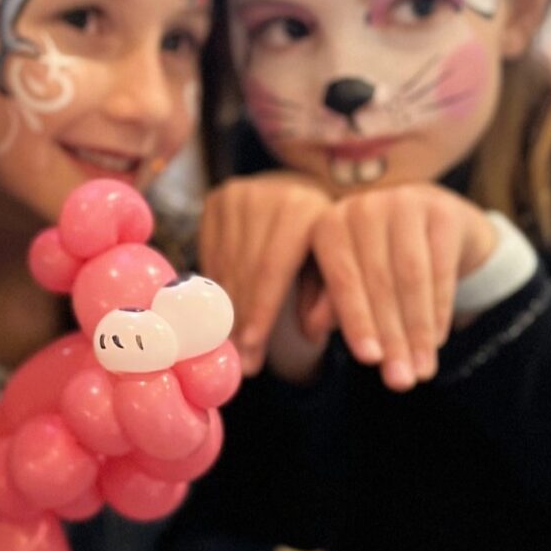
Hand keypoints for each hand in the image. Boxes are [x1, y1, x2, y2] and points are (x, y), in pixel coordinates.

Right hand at [200, 173, 332, 374]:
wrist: (306, 191)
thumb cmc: (326, 241)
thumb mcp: (339, 265)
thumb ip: (329, 297)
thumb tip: (312, 334)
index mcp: (305, 209)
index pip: (273, 269)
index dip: (261, 309)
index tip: (250, 346)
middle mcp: (268, 195)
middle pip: (246, 268)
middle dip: (243, 318)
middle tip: (241, 359)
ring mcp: (239, 195)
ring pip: (226, 263)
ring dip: (226, 307)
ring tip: (230, 343)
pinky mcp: (218, 199)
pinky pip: (211, 253)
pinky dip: (216, 285)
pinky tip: (223, 310)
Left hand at [308, 184, 496, 391]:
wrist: (432, 226)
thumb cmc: (377, 262)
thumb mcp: (349, 282)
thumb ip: (328, 304)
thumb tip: (309, 330)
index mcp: (328, 224)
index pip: (341, 279)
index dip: (354, 320)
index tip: (367, 360)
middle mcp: (362, 207)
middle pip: (378, 282)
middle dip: (390, 336)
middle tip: (399, 381)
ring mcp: (403, 202)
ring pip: (411, 278)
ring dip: (417, 330)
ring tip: (421, 372)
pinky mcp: (442, 210)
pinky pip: (441, 269)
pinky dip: (439, 309)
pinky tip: (438, 341)